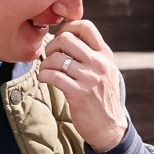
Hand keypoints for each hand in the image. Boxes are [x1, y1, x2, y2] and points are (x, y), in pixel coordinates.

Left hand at [37, 19, 130, 152]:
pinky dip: (44, 75)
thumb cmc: (101, 97)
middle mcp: (99, 63)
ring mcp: (90, 78)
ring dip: (45, 64)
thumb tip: (64, 35)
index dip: (67, 28)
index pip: (85, 26)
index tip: (60, 40)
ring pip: (56, 58)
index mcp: (105, 54)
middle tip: (51, 57)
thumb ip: (91, 54)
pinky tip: (46, 79)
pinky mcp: (79, 93)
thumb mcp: (105, 71)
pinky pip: (53, 75)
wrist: (109, 127)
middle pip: (66, 38)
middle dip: (51, 46)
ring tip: (48, 71)